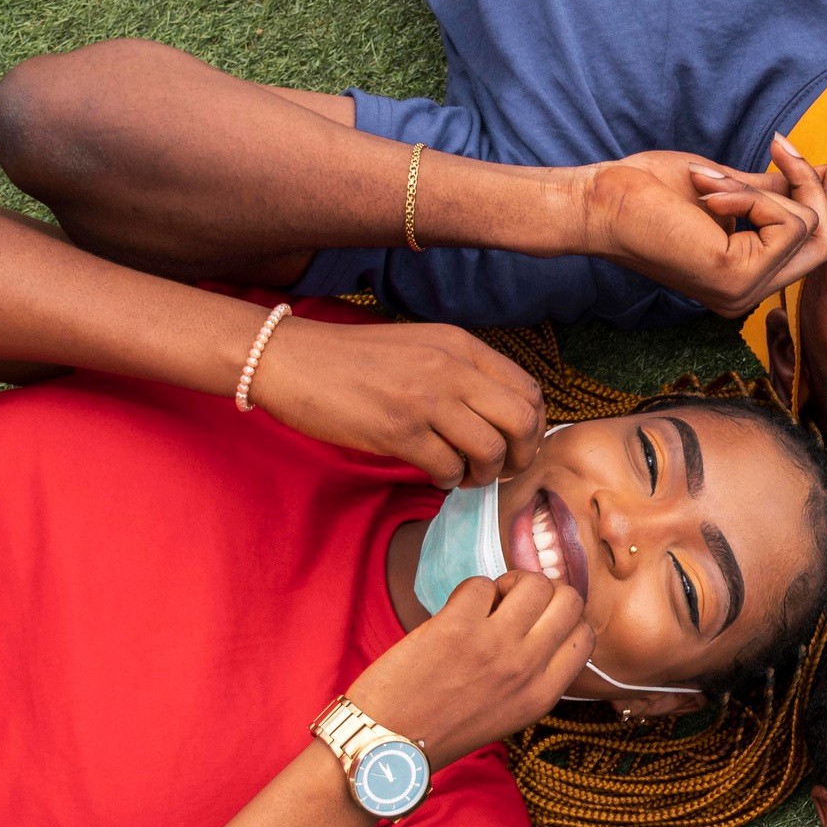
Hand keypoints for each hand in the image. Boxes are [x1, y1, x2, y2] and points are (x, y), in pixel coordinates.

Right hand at [250, 316, 544, 489]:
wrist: (292, 359)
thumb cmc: (356, 359)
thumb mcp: (421, 347)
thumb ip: (463, 372)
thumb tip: (502, 415)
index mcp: (461, 346)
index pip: (528, 390)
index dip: (534, 427)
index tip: (517, 444)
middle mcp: (451, 368)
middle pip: (522, 421)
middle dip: (520, 455)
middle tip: (502, 469)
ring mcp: (425, 399)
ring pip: (490, 449)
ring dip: (485, 473)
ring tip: (466, 475)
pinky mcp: (398, 430)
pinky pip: (449, 467)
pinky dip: (451, 480)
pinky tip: (437, 474)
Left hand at [347, 570, 592, 767]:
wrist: (388, 743)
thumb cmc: (445, 728)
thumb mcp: (509, 713)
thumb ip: (534, 675)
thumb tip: (543, 624)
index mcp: (543, 694)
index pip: (585, 635)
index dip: (565, 618)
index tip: (540, 620)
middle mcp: (526, 668)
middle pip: (570, 600)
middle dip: (545, 592)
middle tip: (516, 604)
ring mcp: (494, 645)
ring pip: (533, 582)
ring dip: (511, 583)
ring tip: (489, 603)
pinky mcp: (457, 627)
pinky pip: (481, 583)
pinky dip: (471, 592)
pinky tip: (456, 613)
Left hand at [578, 138, 826, 317]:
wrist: (601, 202)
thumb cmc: (649, 193)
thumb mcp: (726, 187)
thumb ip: (770, 191)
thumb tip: (816, 175)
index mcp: (747, 278)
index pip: (814, 244)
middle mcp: (749, 296)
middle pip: (824, 242)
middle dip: (812, 187)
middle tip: (779, 148)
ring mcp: (745, 293)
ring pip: (806, 228)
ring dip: (761, 188)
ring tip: (712, 180)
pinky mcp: (737, 278)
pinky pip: (782, 223)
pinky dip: (749, 195)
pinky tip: (708, 192)